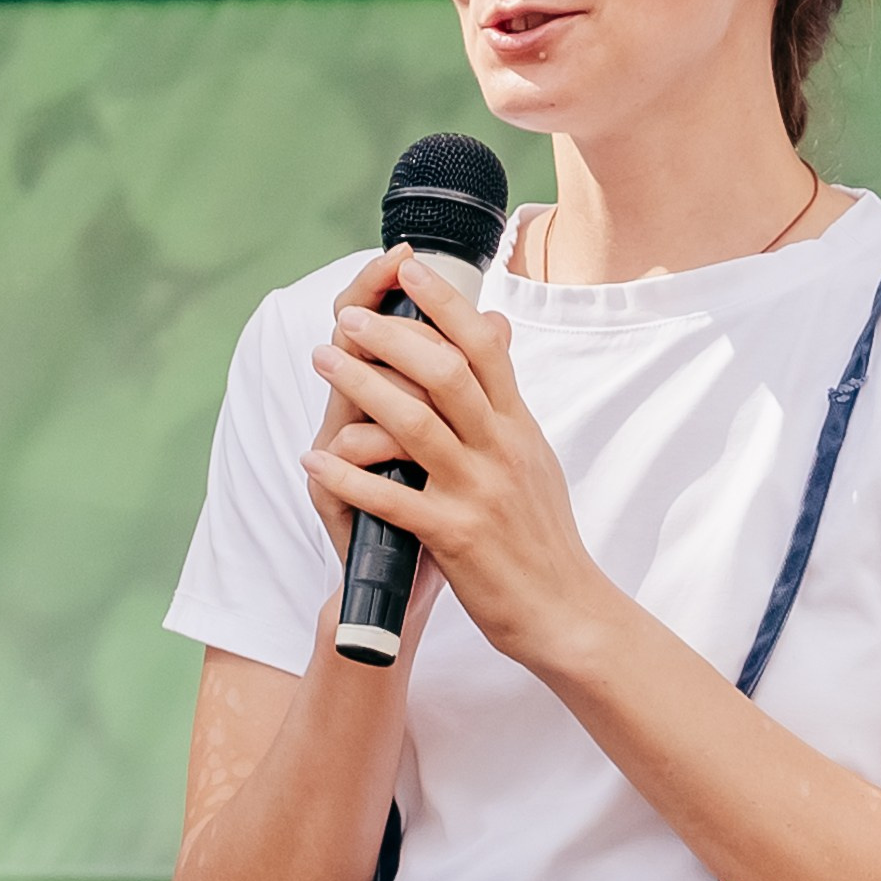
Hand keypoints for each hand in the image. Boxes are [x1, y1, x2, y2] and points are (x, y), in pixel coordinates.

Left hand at [303, 248, 607, 670]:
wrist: (565, 612)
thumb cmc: (540, 536)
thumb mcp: (534, 456)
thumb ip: (506, 397)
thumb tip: (497, 328)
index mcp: (519, 427)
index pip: (485, 346)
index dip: (445, 303)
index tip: (408, 269)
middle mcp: (501, 451)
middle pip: (445, 372)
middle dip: (392, 336)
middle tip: (347, 317)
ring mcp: (479, 493)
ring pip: (414, 425)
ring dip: (361, 388)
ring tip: (323, 361)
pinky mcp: (455, 538)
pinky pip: (393, 498)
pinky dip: (350, 477)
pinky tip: (315, 459)